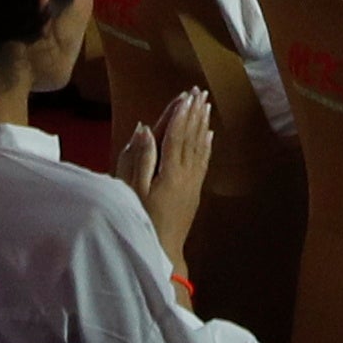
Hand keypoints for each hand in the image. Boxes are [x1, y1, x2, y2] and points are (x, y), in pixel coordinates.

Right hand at [128, 95, 214, 261]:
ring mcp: (193, 182)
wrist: (163, 250)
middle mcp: (186, 173)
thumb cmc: (143, 220)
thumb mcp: (133, 190)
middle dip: (195, 112)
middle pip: (192, 136)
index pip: (176, 134)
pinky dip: (206, 145)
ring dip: (202, 124)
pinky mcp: (195, 191)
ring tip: (206, 105)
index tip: (185, 94)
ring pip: (200, 146)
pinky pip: (203, 161)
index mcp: (170, 170)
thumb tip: (145, 128)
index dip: (180, 113)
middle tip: (200, 91)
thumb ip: (139, 158)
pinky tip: (209, 134)